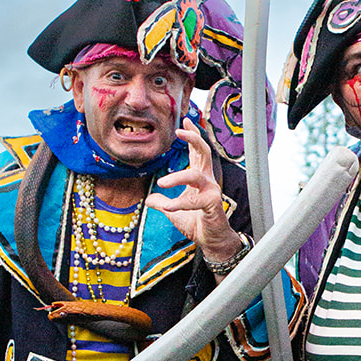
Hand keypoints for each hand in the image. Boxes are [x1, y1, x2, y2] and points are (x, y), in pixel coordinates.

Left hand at [146, 120, 242, 265]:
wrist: (211, 241)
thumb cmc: (196, 223)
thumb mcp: (173, 211)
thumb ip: (162, 202)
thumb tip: (148, 199)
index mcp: (200, 177)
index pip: (197, 151)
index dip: (192, 135)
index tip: (185, 120)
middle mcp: (207, 180)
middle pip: (204, 152)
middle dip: (194, 138)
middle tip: (179, 130)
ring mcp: (211, 191)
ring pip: (196, 175)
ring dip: (177, 177)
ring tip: (162, 183)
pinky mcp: (212, 205)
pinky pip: (194, 200)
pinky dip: (178, 203)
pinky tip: (166, 206)